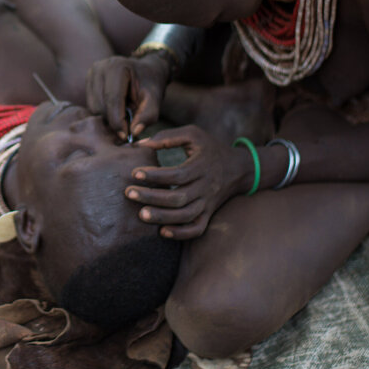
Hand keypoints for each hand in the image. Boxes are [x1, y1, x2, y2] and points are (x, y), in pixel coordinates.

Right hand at [85, 53, 172, 138]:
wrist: (145, 70)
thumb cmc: (150, 84)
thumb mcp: (155, 99)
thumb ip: (148, 115)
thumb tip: (134, 131)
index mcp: (117, 66)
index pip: (113, 99)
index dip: (118, 120)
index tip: (125, 137)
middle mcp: (99, 68)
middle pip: (101, 105)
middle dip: (114, 120)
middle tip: (129, 124)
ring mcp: (91, 74)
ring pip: (94, 108)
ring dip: (109, 117)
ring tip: (125, 112)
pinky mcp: (87, 82)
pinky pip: (91, 106)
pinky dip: (104, 113)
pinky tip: (117, 110)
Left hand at [125, 125, 250, 239]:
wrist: (239, 168)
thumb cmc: (210, 148)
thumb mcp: (193, 134)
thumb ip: (168, 137)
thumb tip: (140, 143)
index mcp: (201, 166)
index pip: (177, 175)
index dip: (155, 175)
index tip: (134, 173)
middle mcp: (206, 187)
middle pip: (178, 198)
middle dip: (152, 197)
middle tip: (129, 194)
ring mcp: (207, 203)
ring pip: (185, 215)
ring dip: (162, 217)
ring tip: (141, 214)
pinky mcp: (208, 214)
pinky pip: (197, 229)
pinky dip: (181, 233)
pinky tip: (162, 231)